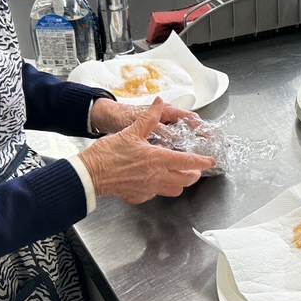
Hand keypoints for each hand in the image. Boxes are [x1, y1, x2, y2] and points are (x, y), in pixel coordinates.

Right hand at [79, 99, 213, 203]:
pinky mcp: (138, 197)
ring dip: (179, 182)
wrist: (89, 175)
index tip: (211, 161)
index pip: (187, 162)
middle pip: (185, 180)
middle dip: (193, 174)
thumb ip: (149, 117)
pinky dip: (160, 187)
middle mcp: (156, 176)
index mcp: (156, 159)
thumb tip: (159, 103)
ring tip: (178, 173)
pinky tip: (154, 180)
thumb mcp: (130, 131)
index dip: (202, 162)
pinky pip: (156, 194)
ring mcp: (148, 189)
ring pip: (174, 190)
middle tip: (194, 167)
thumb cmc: (107, 154)